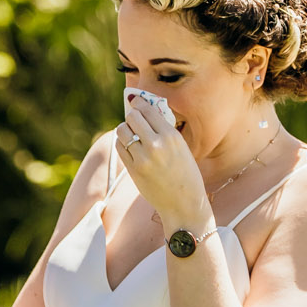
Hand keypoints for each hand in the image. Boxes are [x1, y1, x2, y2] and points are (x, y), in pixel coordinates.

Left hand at [115, 93, 208, 231]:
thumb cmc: (185, 174)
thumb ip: (164, 130)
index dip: (139, 103)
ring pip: (122, 131)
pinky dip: (122, 144)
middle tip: (134, 120)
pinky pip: (120, 147)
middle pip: (132, 117)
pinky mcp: (133, 170)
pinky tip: (130, 147)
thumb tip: (145, 112)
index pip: (147, 109)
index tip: (136, 101)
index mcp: (171, 136)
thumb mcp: (181, 148)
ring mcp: (142, 158)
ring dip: (125, 129)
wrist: (183, 204)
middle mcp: (156, 145)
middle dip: (132, 116)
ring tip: (131, 134)